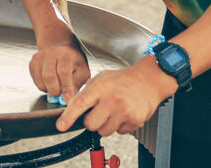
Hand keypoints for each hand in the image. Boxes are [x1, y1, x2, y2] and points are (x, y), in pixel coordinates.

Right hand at [28, 43, 90, 100]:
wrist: (60, 50)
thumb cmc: (73, 61)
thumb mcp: (82, 71)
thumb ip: (77, 84)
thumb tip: (71, 97)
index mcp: (65, 54)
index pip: (63, 72)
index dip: (66, 87)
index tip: (68, 99)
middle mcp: (50, 53)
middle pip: (49, 76)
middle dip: (55, 91)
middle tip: (61, 94)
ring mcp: (39, 57)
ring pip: (40, 80)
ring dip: (48, 89)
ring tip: (56, 87)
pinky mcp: (32, 63)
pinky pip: (35, 80)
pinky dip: (42, 86)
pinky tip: (49, 83)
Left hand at [55, 59, 174, 136]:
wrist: (149, 81)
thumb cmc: (123, 80)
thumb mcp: (102, 78)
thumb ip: (87, 91)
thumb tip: (72, 106)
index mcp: (101, 87)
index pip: (80, 103)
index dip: (69, 116)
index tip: (61, 125)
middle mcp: (112, 99)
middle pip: (91, 124)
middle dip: (91, 121)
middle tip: (98, 112)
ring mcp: (125, 111)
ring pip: (104, 131)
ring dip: (105, 125)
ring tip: (112, 111)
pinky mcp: (135, 121)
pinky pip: (119, 132)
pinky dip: (118, 126)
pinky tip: (123, 114)